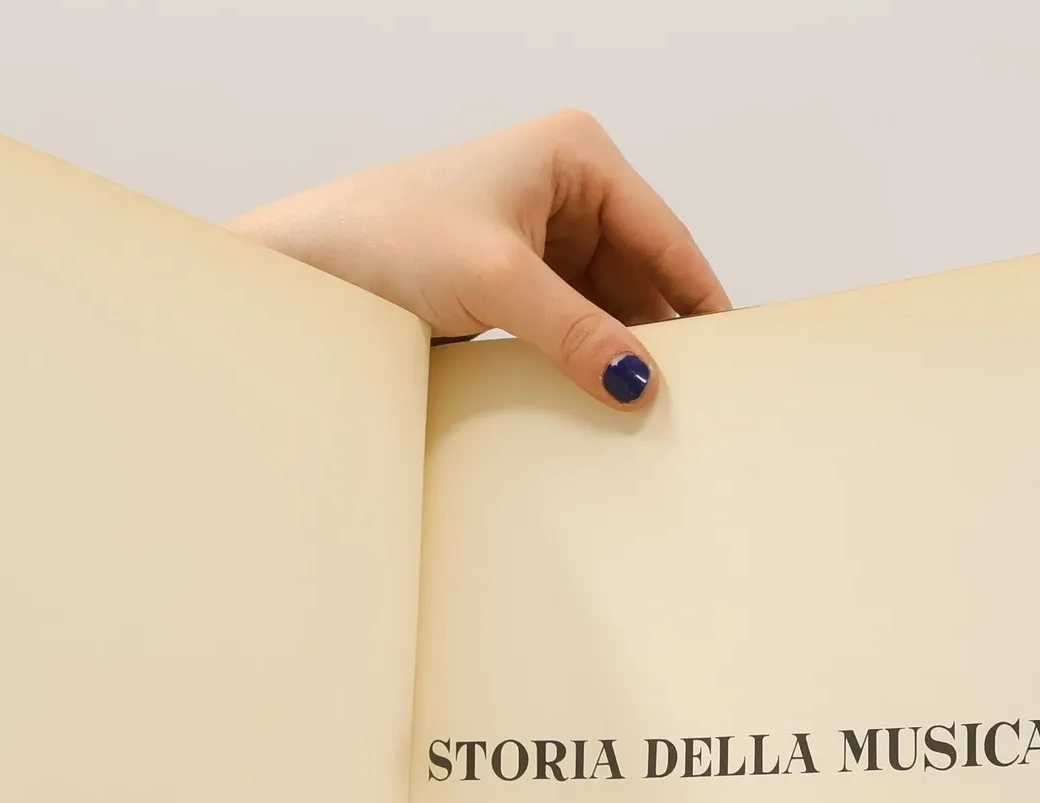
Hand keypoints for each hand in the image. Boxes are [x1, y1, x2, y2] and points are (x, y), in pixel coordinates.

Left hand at [227, 108, 728, 409]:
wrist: (306, 268)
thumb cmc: (385, 238)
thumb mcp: (496, 284)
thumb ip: (576, 333)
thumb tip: (639, 382)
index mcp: (576, 155)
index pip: (665, 238)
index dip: (699, 301)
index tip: (732, 360)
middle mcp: (564, 188)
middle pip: (642, 274)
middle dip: (661, 334)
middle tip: (693, 402)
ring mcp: (538, 237)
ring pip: (608, 305)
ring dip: (620, 354)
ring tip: (649, 411)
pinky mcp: (510, 283)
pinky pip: (571, 325)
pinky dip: (585, 361)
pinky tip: (599, 400)